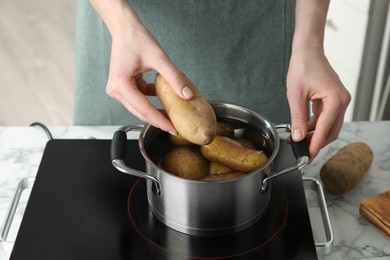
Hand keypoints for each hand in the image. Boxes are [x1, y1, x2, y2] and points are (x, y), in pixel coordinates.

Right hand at [103, 7, 192, 133]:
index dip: (160, 121)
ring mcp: (117, 90)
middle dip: (158, 120)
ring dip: (155, 111)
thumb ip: (173, 77)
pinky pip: (139, 100)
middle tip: (176, 127)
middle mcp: (115, 90)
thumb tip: (187, 94)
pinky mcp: (123, 88)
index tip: (173, 129)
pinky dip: (151, 101)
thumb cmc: (136, 38)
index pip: (144, 110)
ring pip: (139, 108)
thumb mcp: (159, 58)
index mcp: (120, 85)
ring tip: (172, 116)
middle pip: (140, 112)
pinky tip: (164, 100)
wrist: (125, 28)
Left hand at [286, 48, 350, 161]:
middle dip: (316, 143)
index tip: (307, 156)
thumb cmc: (302, 67)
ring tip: (298, 142)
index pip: (325, 129)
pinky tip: (303, 131)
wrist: (308, 51)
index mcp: (336, 100)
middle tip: (302, 153)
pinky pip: (326, 118)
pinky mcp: (334, 100)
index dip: (315, 145)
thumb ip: (298, 118)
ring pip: (329, 126)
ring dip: (315, 135)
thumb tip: (298, 137)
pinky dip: (316, 126)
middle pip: (331, 131)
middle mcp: (342, 101)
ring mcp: (340, 101)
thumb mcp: (295, 95)